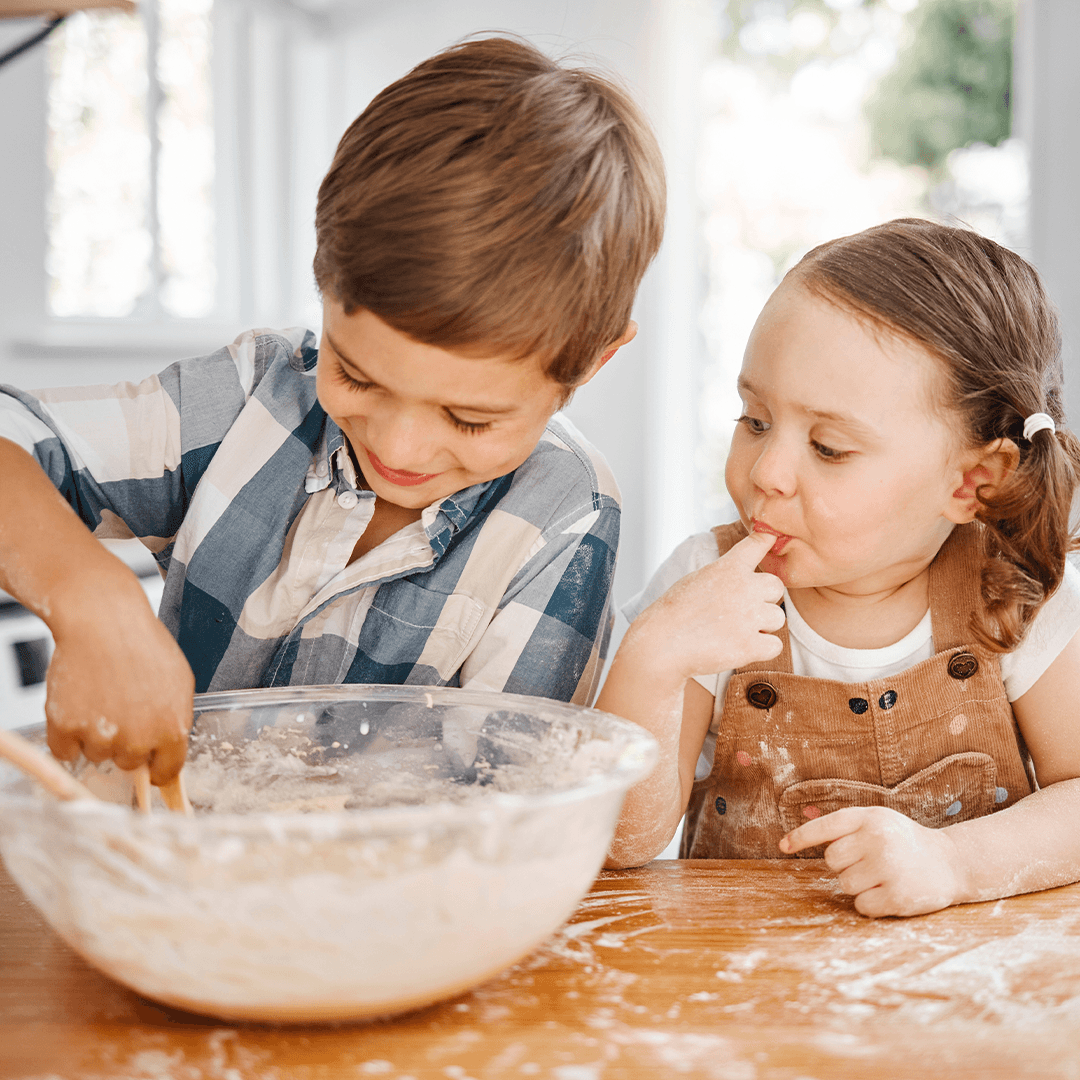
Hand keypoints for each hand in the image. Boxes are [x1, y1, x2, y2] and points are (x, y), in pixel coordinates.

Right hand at [44, 582, 194, 784]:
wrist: (104, 621)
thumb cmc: (142, 643)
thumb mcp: (179, 682)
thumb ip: (176, 720)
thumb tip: (169, 749)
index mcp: (172, 729)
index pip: (168, 770)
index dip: (158, 767)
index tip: (151, 765)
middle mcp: (137, 739)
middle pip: (129, 763)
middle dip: (126, 743)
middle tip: (121, 710)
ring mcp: (100, 736)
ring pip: (97, 756)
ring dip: (96, 737)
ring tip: (100, 699)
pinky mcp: (66, 728)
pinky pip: (64, 751)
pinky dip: (67, 736)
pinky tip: (78, 707)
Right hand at [629, 529, 784, 682]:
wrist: (662, 643)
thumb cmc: (674, 613)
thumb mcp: (697, 579)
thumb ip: (725, 574)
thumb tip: (746, 577)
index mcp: (729, 568)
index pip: (757, 543)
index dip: (766, 539)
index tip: (770, 537)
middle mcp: (744, 588)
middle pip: (776, 587)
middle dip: (764, 599)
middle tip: (742, 611)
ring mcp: (749, 617)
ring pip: (777, 618)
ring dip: (762, 627)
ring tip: (735, 632)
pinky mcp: (751, 645)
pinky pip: (775, 645)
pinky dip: (761, 649)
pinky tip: (740, 647)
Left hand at [780, 806, 963, 916]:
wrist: (951, 863)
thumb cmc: (903, 841)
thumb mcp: (877, 821)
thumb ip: (843, 826)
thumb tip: (793, 837)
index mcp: (870, 818)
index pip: (826, 826)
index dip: (802, 836)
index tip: (783, 845)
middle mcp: (878, 840)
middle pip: (832, 860)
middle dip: (844, 864)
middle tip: (869, 861)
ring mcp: (888, 869)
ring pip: (844, 884)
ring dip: (857, 885)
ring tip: (882, 876)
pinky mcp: (897, 897)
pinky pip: (861, 906)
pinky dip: (870, 903)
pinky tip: (888, 892)